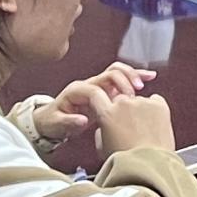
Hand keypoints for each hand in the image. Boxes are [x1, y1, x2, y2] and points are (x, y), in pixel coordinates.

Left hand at [33, 62, 154, 142]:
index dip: (113, 88)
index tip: (126, 98)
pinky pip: (121, 82)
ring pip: (119, 73)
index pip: (99, 83)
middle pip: (111, 72)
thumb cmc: (51, 122)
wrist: (48, 122)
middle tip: (138, 88)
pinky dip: (134, 79)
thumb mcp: (55, 124)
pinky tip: (148, 78)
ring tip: (149, 78)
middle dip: (127, 77)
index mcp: (77, 90)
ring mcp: (98, 87)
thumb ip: (69, 122)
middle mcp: (89, 84)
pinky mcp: (105, 93)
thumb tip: (83, 120)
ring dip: (133, 74)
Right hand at [88, 84, 178, 156]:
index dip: (98, 99)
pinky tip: (153, 123)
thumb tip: (105, 125)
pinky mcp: (160, 105)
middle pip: (120, 99)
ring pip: (138, 100)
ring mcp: (143, 103)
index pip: (96, 94)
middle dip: (122, 109)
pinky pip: (155, 100)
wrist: (151, 165)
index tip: (101, 103)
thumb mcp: (102, 148)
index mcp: (107, 113)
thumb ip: (101, 130)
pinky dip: (154, 108)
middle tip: (128, 126)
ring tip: (143, 130)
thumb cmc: (128, 162)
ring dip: (139, 110)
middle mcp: (125, 104)